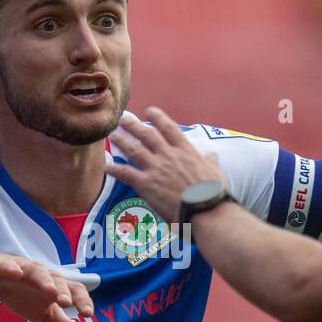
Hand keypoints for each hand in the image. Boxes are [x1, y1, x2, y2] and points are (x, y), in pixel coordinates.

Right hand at [0, 249, 94, 321]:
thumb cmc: (23, 296)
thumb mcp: (45, 315)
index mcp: (56, 287)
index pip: (74, 289)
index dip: (83, 300)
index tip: (88, 315)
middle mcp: (43, 275)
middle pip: (57, 279)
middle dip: (63, 290)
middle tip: (66, 303)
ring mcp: (22, 269)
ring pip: (36, 272)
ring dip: (44, 280)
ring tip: (50, 291)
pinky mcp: (1, 267)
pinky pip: (6, 267)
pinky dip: (11, 269)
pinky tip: (15, 273)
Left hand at [105, 108, 227, 223]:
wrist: (204, 209)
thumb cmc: (213, 193)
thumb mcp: (215, 172)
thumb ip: (210, 162)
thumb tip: (212, 156)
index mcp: (185, 150)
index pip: (169, 128)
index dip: (158, 117)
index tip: (149, 111)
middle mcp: (168, 155)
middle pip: (147, 134)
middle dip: (133, 125)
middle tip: (123, 118)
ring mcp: (156, 168)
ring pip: (133, 149)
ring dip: (121, 141)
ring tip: (112, 134)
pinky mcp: (147, 184)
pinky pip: (126, 174)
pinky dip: (115, 169)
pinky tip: (107, 166)